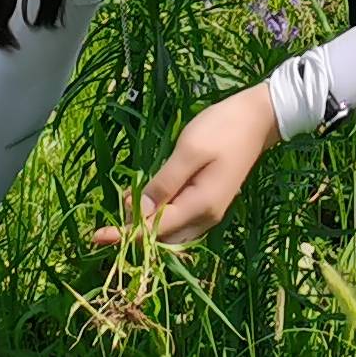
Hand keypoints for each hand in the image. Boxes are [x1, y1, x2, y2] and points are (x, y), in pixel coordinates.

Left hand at [96, 85, 279, 249]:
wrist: (259, 118)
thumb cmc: (222, 129)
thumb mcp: (188, 151)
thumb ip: (163, 184)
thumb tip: (136, 212)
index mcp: (200, 206)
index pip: (154, 230)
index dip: (124, 234)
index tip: (96, 236)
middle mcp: (206, 217)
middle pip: (162, 239)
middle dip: (134, 231)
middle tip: (111, 213)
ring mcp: (210, 211)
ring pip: (170, 232)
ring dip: (146, 223)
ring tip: (126, 199)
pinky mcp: (209, 201)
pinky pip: (179, 218)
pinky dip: (159, 215)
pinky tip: (146, 198)